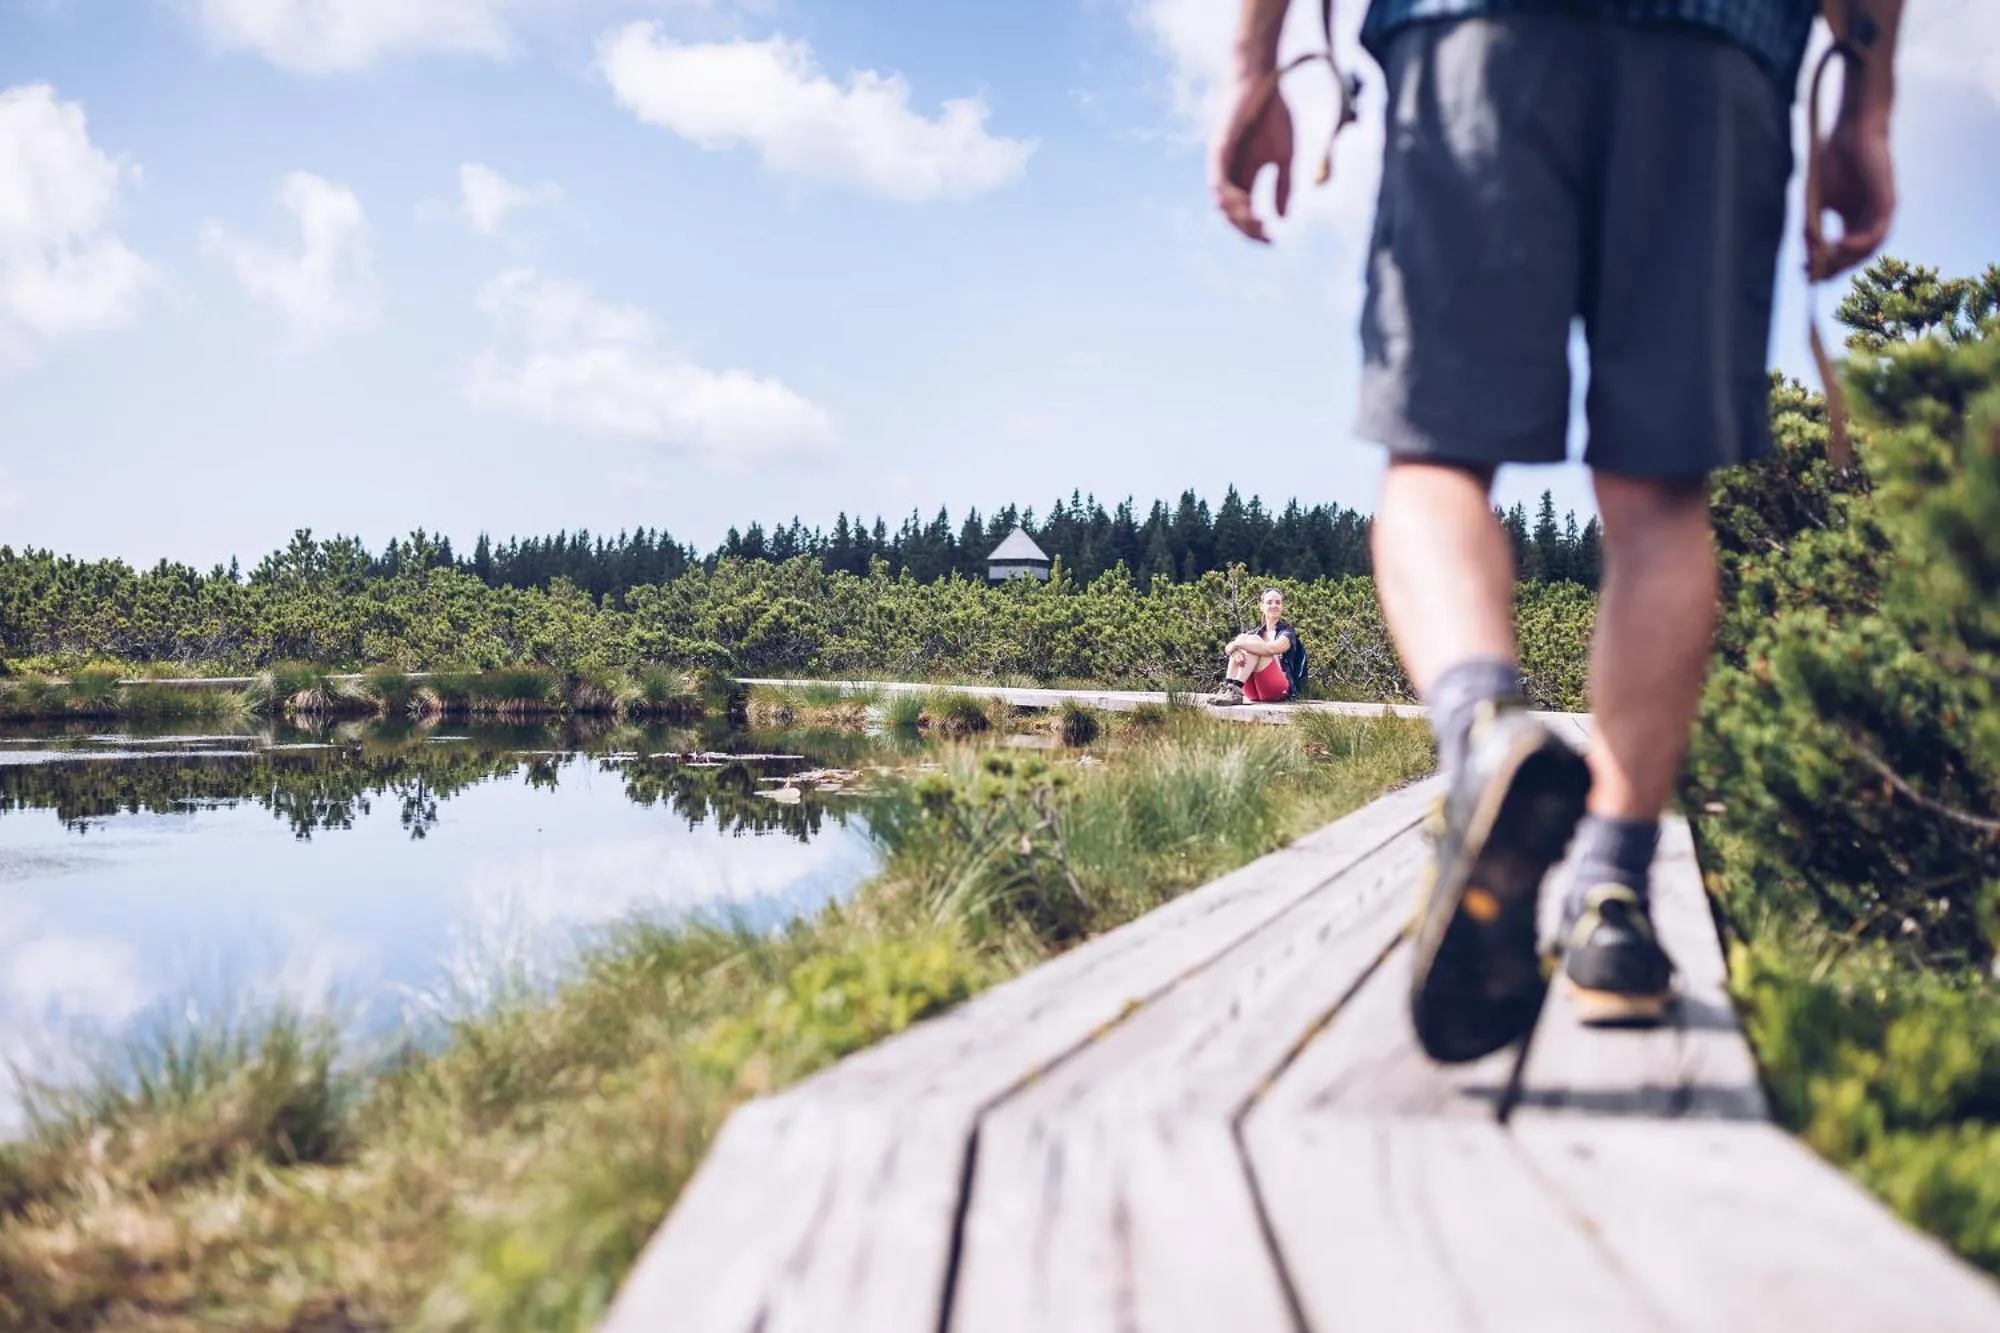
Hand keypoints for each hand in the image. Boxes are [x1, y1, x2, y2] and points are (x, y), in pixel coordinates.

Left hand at [1212, 74, 1294, 243]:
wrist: (1264, 80)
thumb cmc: (1273, 116)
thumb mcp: (1285, 157)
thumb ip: (1283, 187)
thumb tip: (1282, 218)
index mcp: (1244, 178)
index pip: (1244, 215)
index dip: (1256, 231)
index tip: (1273, 240)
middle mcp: (1229, 175)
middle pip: (1230, 214)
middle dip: (1246, 229)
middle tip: (1264, 235)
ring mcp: (1222, 163)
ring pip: (1220, 201)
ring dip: (1236, 216)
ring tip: (1254, 222)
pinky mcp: (1218, 149)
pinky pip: (1217, 179)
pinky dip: (1228, 195)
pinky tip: (1243, 203)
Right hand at [1810, 116, 1894, 280]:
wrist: (1852, 132)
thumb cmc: (1832, 160)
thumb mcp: (1815, 202)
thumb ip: (1812, 230)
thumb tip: (1810, 259)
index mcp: (1852, 219)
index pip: (1840, 252)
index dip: (1823, 264)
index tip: (1804, 271)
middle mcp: (1868, 219)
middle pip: (1854, 256)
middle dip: (1832, 268)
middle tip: (1814, 273)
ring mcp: (1880, 213)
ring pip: (1867, 250)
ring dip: (1845, 260)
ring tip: (1825, 262)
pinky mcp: (1888, 204)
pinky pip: (1877, 234)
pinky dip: (1859, 244)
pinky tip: (1840, 245)